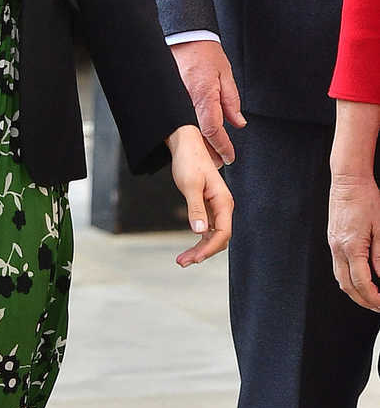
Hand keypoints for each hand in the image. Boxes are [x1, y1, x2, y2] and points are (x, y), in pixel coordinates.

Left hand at [166, 124, 232, 265]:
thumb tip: (199, 231)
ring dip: (200, 249)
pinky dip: (198, 240)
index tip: (195, 258)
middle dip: (203, 252)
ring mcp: (216, 208)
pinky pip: (207, 229)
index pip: (223, 233)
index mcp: (223, 201)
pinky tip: (188, 249)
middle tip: (182, 262)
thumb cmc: (189, 161)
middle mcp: (223, 206)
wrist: (186, 145)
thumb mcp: (190, 185)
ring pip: (212, 236)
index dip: (210, 248)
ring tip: (182, 260)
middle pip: (219, 238)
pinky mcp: (207, 207)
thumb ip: (195, 208)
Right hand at [170, 39, 245, 163]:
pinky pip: (176, 123)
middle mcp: (186, 103)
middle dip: (208, 154)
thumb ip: (231, 102)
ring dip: (196, 147)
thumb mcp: (225, 75)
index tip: (229, 156)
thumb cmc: (203, 52)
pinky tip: (192, 139)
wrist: (182, 37)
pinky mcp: (168, 102)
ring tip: (206, 155)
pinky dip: (185, 134)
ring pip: (185, 134)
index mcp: (203, 96)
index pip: (214, 130)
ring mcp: (174, 104)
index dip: (222, 147)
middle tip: (218, 162)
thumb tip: (238, 123)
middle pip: (197, 138)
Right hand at [328, 174, 379, 309]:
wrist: (348, 182)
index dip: (374, 298)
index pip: (362, 282)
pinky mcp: (333, 242)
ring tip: (371, 297)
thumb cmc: (366, 199)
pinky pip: (338, 268)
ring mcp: (333, 246)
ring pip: (340, 280)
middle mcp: (338, 249)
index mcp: (351, 247)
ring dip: (355, 293)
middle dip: (364, 301)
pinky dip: (349, 280)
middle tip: (379, 306)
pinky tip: (360, 280)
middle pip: (347, 286)